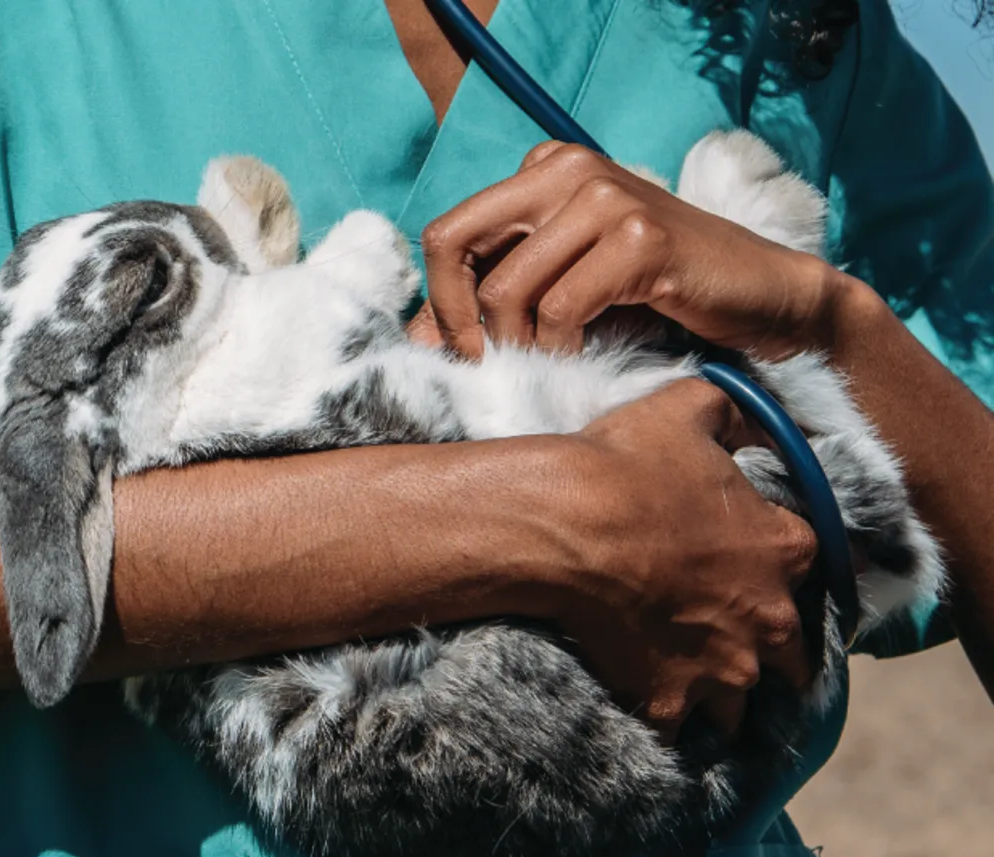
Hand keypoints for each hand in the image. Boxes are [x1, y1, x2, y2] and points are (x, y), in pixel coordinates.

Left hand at [416, 141, 843, 360]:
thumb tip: (417, 338)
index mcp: (543, 168)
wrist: (763, 298)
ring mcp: (606, 196)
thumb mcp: (562, 285)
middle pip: (455, 244)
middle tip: (486, 366)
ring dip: (517, 345)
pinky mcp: (641, 237)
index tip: (464, 350)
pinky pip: (560, 309)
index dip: (440, 300)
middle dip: (458, 319)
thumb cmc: (658, 294)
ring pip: (507, 288)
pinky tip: (583, 357)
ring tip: (547, 364)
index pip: (448, 234)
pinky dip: (561, 348)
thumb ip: (495, 295)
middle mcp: (567, 168)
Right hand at [539, 379, 816, 741]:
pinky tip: (644, 713)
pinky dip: (664, 726)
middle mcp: (767, 619)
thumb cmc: (625, 465)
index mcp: (784, 550)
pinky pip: (677, 732)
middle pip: (792, 658)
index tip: (753, 570)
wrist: (562, 526)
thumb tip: (745, 409)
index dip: (780, 568)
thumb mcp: (687, 408)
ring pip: (741, 705)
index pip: (812, 568)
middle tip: (726, 642)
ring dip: (720, 698)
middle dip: (766, 653)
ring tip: (685, 688)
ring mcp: (722, 668)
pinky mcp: (669, 701)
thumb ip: (729, 410)